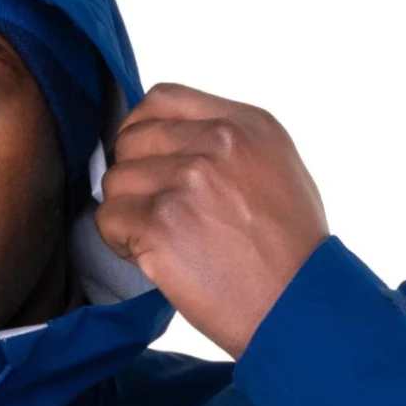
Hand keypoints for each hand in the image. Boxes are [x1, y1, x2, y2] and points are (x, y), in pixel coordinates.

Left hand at [96, 83, 328, 357]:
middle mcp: (217, 143)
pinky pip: (109, 219)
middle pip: (132, 140)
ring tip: (159, 242)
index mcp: (246, 124)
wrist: (296, 306)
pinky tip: (151, 258)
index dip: (140, 130)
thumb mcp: (277, 170)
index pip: (163, 99)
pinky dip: (120, 242)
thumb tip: (176, 146)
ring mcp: (187, 180)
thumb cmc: (291, 253)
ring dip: (126, 213)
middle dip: (133, 178)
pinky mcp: (161, 222)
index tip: (143, 160)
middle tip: (153, 213)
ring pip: (116, 181)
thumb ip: (229, 147)